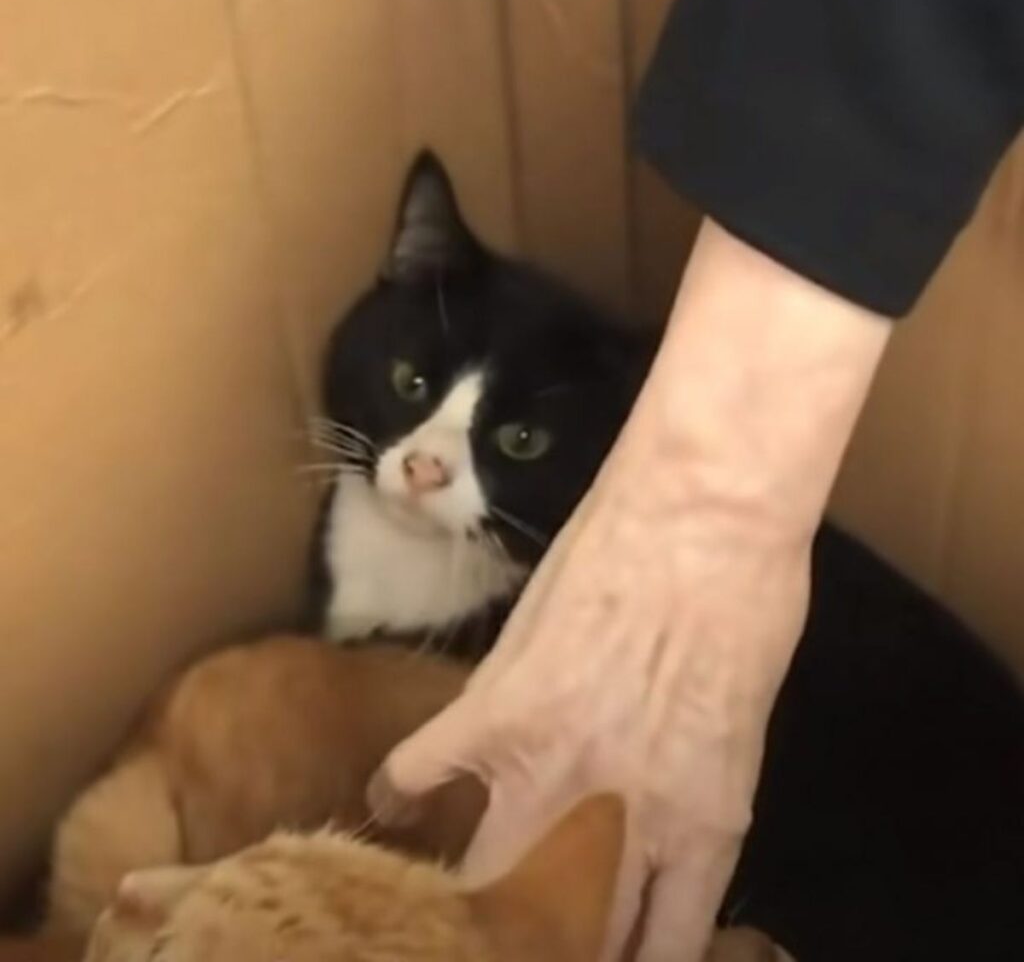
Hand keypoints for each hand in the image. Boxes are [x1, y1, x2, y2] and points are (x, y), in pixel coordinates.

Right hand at [370, 425, 808, 959]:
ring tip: (449, 892)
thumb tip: (643, 829)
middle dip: (543, 941)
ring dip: (468, 892)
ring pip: (484, 877)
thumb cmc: (752, 600)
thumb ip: (689, 794)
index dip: (627, 961)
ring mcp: (545, 765)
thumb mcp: (740, 724)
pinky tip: (390, 802)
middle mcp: (619, 820)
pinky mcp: (491, 706)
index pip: (660, 948)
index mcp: (701, 827)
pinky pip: (419, 770)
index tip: (599, 952)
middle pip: (567, 933)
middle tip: (521, 927)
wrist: (706, 513)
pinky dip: (399, 789)